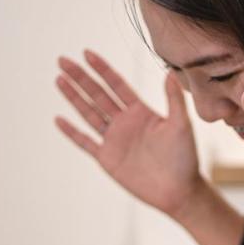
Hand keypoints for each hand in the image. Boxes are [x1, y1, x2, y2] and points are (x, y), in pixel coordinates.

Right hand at [55, 50, 207, 220]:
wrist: (178, 191)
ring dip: (73, 97)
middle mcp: (124, 122)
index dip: (102, 69)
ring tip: (59, 79)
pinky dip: (71, 132)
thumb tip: (170, 71)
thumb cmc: (184, 158)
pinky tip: (59, 119)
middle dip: (80, 77)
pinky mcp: (107, 158)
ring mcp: (114, 140)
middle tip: (62, 60)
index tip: (87, 53)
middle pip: (97, 95)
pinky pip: (85, 142)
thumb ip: (174, 99)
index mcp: (140, 111)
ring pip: (88, 113)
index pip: (117, 85)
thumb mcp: (181, 125)